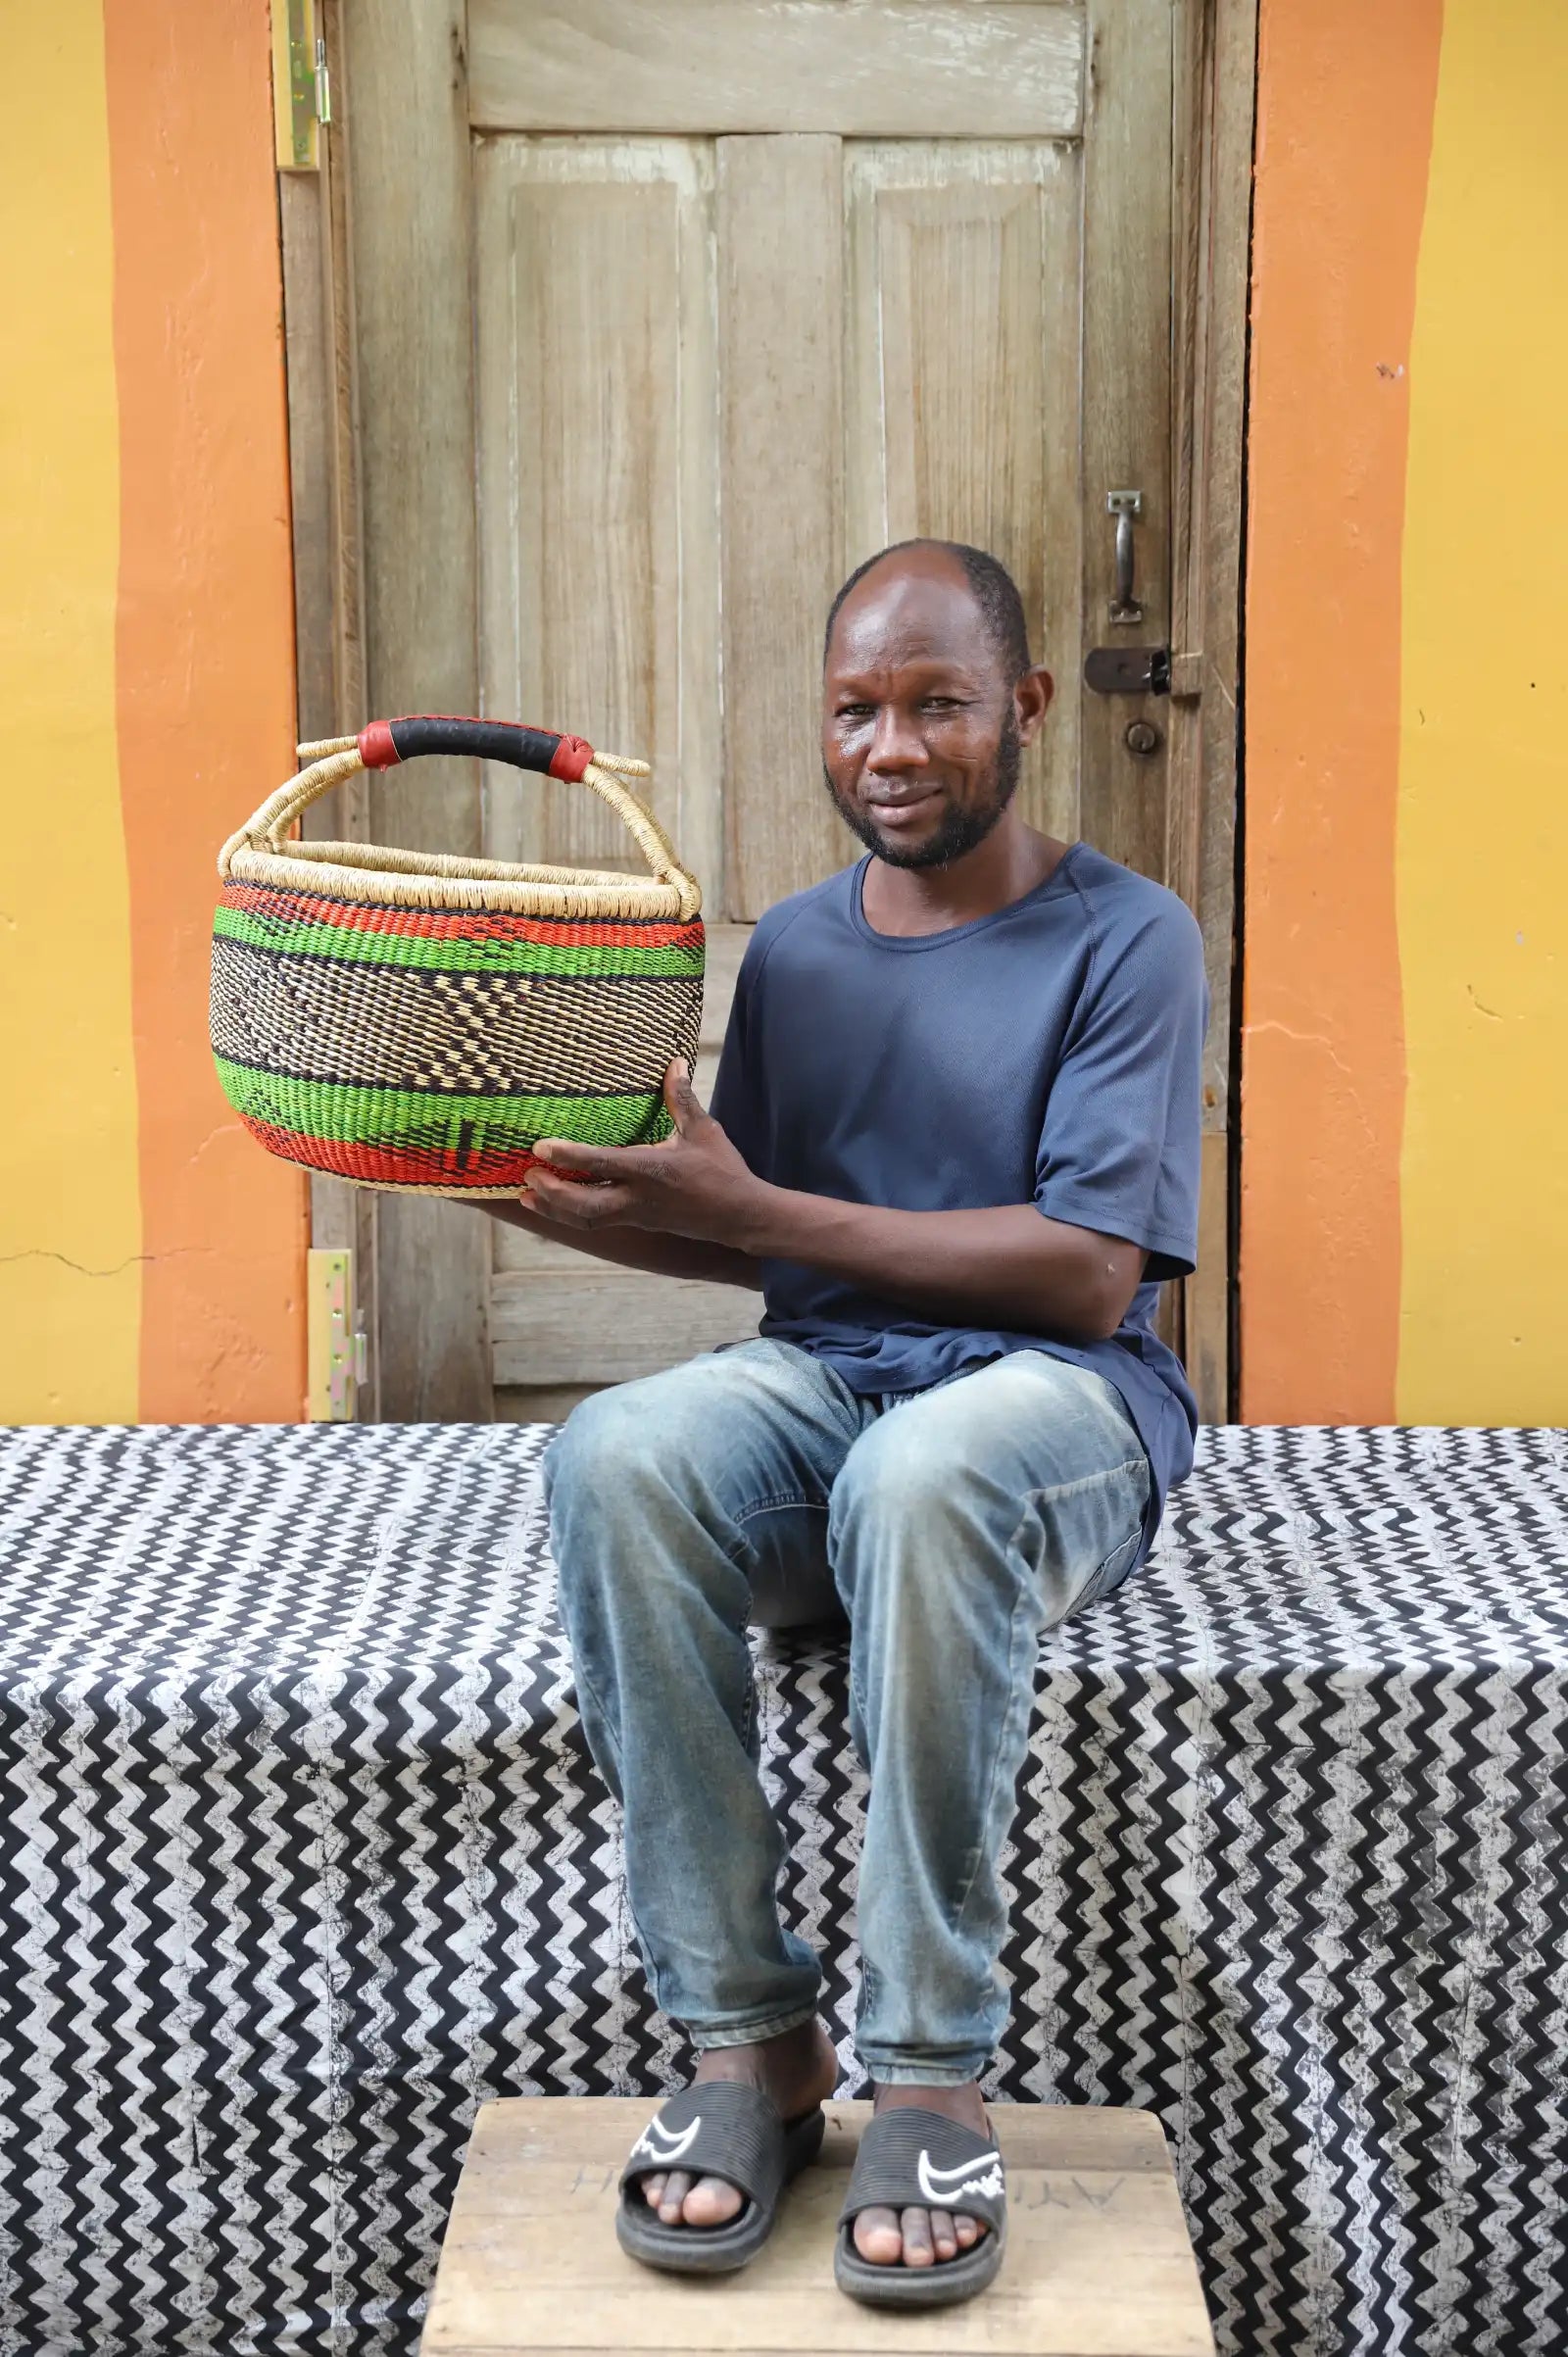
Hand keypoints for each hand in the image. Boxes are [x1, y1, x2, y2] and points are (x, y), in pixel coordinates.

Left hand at [520, 1062, 768, 1245]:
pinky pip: (597, 1224)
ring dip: (554, 1210)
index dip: (568, 1156)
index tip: (540, 1147)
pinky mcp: (638, 1224)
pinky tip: (555, 1205)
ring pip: (586, 1221)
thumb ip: (681, 1098)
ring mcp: (636, 1215)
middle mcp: (638, 1197)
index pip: (601, 1164)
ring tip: (528, 1196)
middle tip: (527, 1173)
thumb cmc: (722, 1169)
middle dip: (552, 1193)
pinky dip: (571, 1215)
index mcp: (651, 1170)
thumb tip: (675, 1062)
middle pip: (584, 1206)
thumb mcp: (703, 1130)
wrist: (740, 1216)